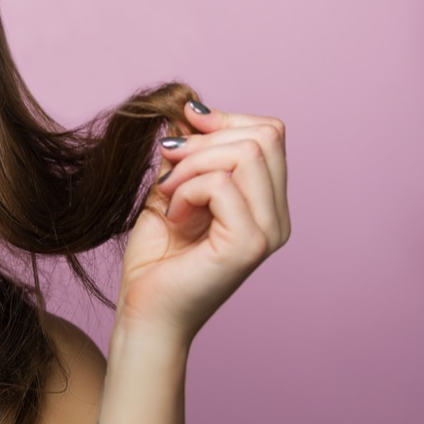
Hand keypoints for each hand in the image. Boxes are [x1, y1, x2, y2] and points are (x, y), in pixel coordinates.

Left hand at [118, 101, 289, 345]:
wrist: (145, 315)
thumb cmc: (156, 260)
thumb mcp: (170, 190)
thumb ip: (186, 153)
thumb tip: (188, 108)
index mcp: (267, 204)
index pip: (269, 133)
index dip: (223, 120)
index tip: (180, 131)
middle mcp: (278, 218)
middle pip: (264, 136)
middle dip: (205, 140)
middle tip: (167, 169)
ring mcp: (269, 233)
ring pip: (245, 153)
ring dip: (192, 166)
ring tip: (169, 196)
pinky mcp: (248, 245)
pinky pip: (221, 184)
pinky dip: (186, 190)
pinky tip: (174, 217)